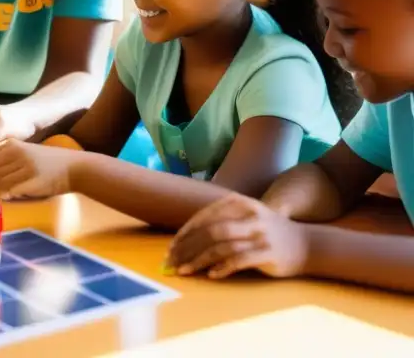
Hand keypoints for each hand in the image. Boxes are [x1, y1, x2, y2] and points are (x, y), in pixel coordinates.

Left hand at [0, 139, 79, 199]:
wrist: (75, 167)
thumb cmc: (49, 163)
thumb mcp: (26, 154)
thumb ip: (7, 161)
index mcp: (13, 146)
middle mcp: (17, 154)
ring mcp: (26, 166)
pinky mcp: (34, 179)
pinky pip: (12, 188)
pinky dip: (5, 194)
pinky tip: (4, 198)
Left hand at [167, 193, 309, 279]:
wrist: (308, 244)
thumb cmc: (267, 231)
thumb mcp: (245, 216)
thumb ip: (219, 221)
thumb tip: (183, 240)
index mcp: (238, 203)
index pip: (203, 218)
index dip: (184, 234)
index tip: (170, 248)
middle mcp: (248, 215)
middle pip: (208, 232)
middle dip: (186, 249)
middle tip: (172, 263)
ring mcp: (259, 234)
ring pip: (220, 247)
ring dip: (198, 261)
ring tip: (185, 271)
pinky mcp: (268, 253)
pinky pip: (238, 261)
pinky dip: (221, 268)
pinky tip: (211, 275)